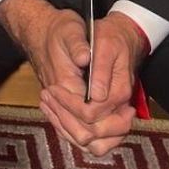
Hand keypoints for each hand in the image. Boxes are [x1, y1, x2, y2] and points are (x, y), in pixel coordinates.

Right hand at [0, 0, 139, 156]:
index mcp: (63, 83)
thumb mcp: (71, 28)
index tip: (125, 103)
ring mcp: (58, 106)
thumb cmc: (58, 29)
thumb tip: (85, 60)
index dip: (110, 113)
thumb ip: (78, 45)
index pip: (87, 114)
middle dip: (112, 129)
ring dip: (105, 137)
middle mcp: (58, 101)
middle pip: (85, 136)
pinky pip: (75, 135)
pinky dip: (95, 136)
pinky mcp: (60, 108)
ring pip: (81, 140)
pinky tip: (109, 122)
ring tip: (122, 118)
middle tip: (128, 111)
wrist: (40, 32)